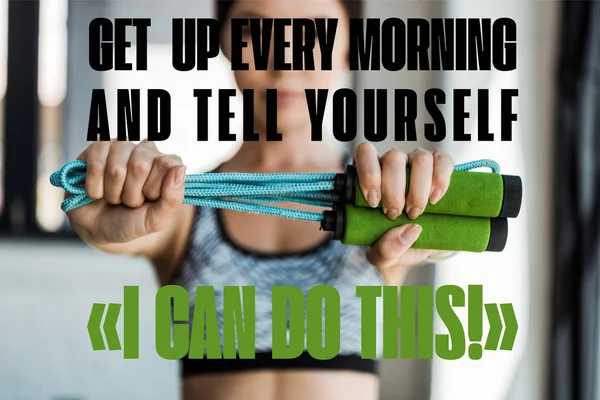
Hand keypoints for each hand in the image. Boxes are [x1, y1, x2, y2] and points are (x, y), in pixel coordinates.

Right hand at [66, 139, 185, 244]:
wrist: (98, 228)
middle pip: (140, 166)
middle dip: (131, 194)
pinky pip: (96, 162)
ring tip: (114, 197)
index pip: (166, 164)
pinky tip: (97, 192)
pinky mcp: (98, 148)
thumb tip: (179, 168)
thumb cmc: (131, 221)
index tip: (149, 199)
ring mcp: (122, 147)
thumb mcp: (156, 220)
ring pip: (116, 168)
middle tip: (129, 202)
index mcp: (168, 165)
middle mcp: (147, 151)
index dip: (153, 189)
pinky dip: (95, 186)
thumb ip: (173, 198)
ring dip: (112, 192)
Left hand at [353, 143, 453, 284]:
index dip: (368, 174)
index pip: (365, 153)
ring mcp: (417, 163)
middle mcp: (393, 165)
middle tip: (395, 214)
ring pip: (420, 159)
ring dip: (418, 188)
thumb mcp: (385, 256)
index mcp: (372, 177)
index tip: (374, 203)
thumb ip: (385, 250)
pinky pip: (442, 160)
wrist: (425, 245)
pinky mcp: (440, 167)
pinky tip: (435, 199)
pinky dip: (441, 179)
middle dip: (395, 190)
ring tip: (416, 212)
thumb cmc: (398, 244)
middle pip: (393, 158)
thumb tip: (406, 232)